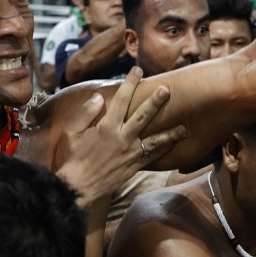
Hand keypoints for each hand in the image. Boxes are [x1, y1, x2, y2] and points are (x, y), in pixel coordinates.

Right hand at [54, 68, 187, 207]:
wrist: (78, 186)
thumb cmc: (73, 157)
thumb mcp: (72, 132)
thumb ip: (86, 112)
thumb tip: (99, 97)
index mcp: (107, 127)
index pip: (121, 100)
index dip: (130, 83)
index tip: (137, 70)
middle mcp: (122, 138)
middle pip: (143, 116)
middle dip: (155, 101)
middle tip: (167, 89)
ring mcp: (130, 153)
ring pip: (154, 140)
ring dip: (169, 133)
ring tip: (183, 128)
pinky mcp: (133, 166)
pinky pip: (151, 158)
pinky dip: (163, 152)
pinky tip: (172, 147)